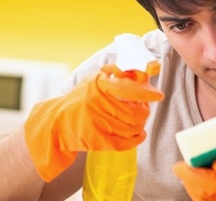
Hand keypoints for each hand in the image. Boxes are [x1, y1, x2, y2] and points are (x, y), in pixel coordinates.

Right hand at [24, 64, 163, 181]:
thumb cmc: (80, 99)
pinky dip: (137, 139)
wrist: (57, 124)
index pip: (129, 88)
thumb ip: (116, 74)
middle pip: (135, 112)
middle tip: (143, 109)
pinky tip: (139, 134)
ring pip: (133, 127)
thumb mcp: (94, 80)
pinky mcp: (98, 140)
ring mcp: (98, 123)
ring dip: (140, 125)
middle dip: (144, 112)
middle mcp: (98, 104)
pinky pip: (126, 142)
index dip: (147, 93)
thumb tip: (141, 73)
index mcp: (98, 85)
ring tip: (137, 121)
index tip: (158, 95)